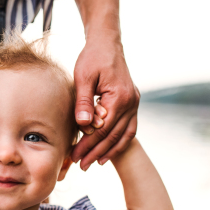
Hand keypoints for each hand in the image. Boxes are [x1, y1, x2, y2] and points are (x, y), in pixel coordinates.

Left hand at [71, 35, 139, 169]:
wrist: (107, 43)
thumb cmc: (91, 58)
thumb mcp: (83, 77)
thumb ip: (83, 102)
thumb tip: (84, 125)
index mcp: (119, 97)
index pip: (102, 129)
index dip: (88, 145)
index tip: (74, 156)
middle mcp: (131, 102)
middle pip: (113, 135)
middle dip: (96, 152)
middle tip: (81, 165)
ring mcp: (134, 103)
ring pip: (124, 134)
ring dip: (110, 151)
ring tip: (95, 163)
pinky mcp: (132, 102)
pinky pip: (129, 128)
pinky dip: (120, 141)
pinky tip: (109, 151)